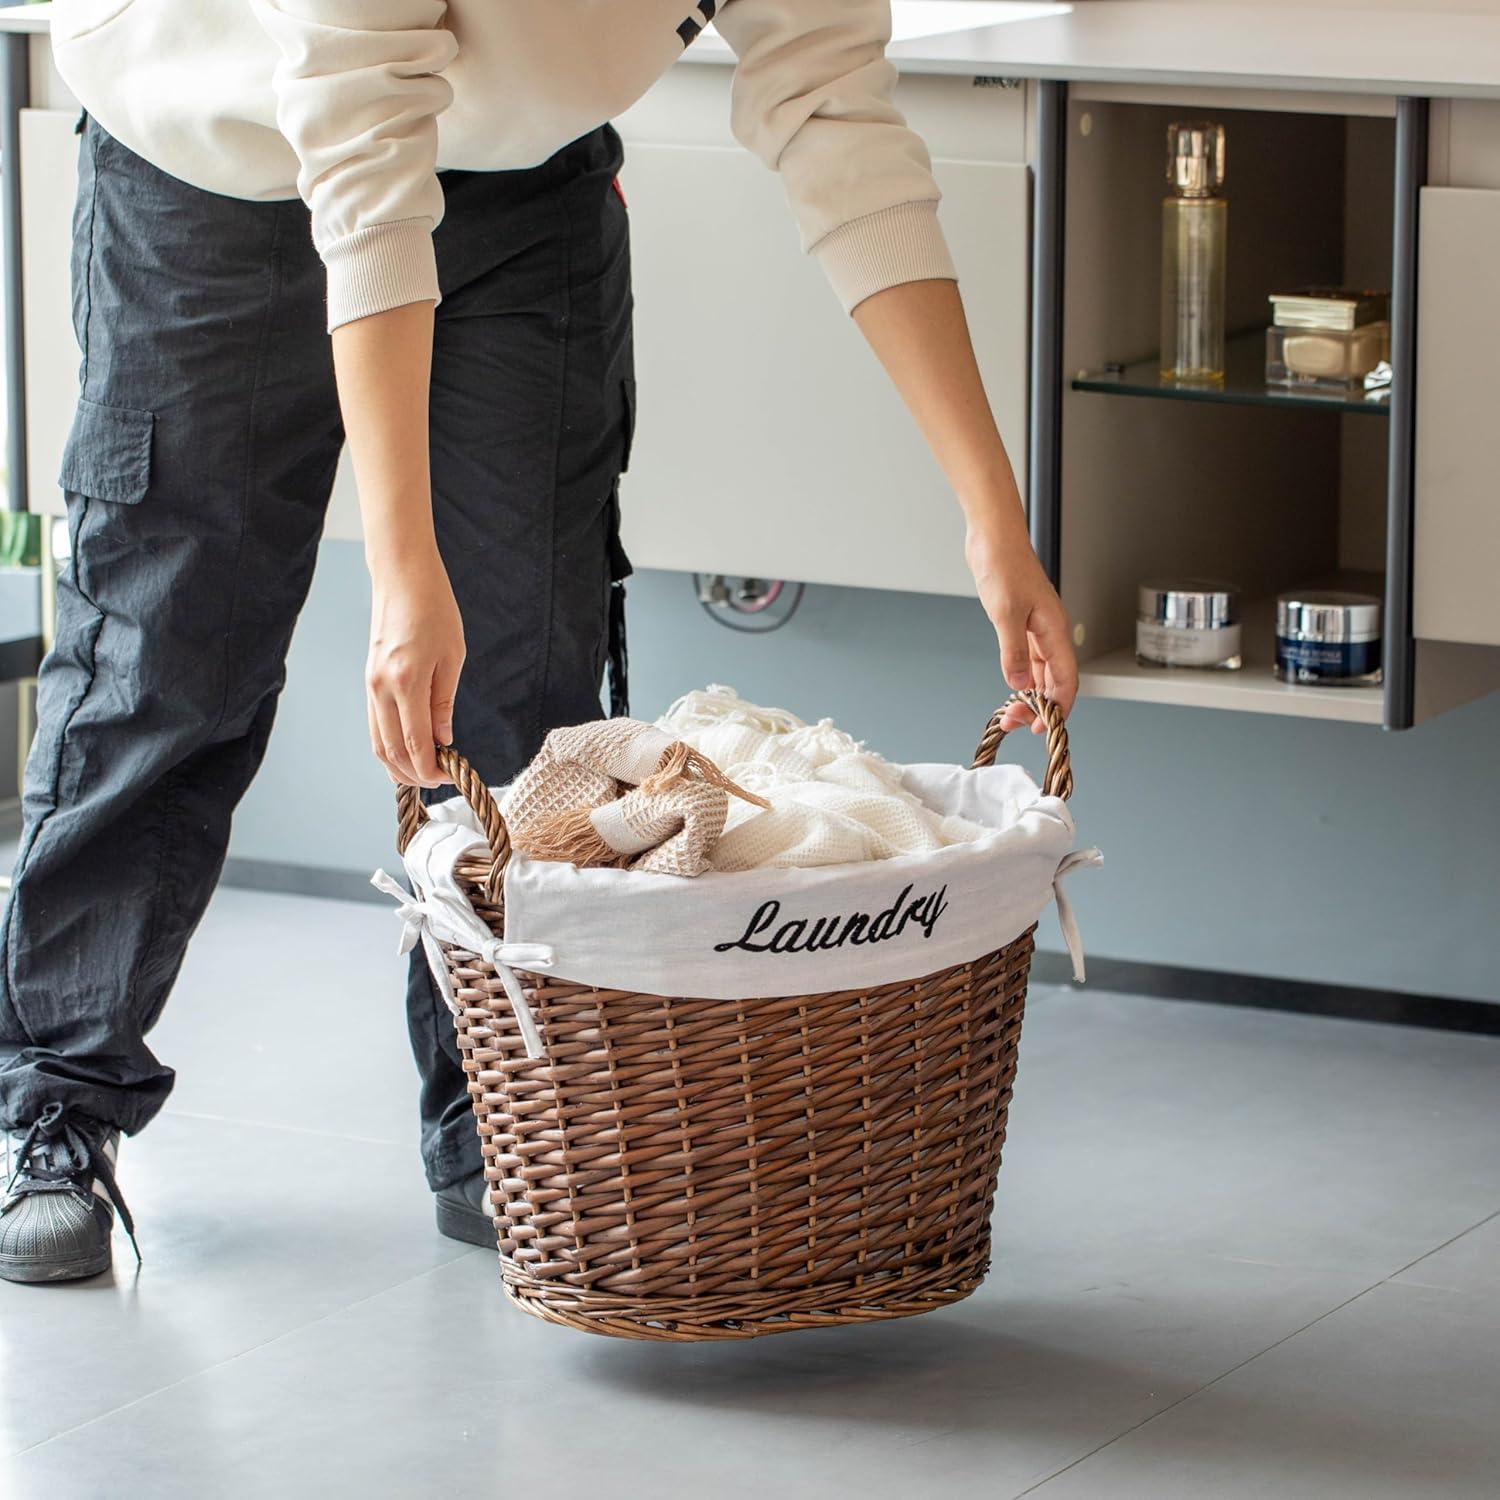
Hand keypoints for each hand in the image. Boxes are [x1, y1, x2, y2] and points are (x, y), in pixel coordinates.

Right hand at [366, 546, 464, 786]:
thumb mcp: (452, 657)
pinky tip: (406, 751)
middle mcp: (381, 689)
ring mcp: (370, 686)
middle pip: (391, 751)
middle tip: (440, 780)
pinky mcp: (368, 681)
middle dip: (415, 774)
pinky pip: (373, 725)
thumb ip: (444, 703)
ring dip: (397, 765)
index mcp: (407, 683)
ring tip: (423, 773)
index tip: (450, 776)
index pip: (415, 744)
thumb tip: (443, 740)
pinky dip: (388, 745)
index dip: (432, 769)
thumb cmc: (434, 610)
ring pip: (377, 742)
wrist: (402, 578)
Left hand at [966, 528, 1078, 734]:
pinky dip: (1022, 676)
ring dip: (1030, 694)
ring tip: (1011, 713)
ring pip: (1042, 671)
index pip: (1066, 679)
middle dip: (1040, 706)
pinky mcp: (1022, 623)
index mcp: (1054, 629)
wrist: (993, 537)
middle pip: (1055, 679)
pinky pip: (1029, 658)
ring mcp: (1037, 627)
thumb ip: (1014, 651)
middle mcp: (1050, 631)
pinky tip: (1012, 686)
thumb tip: (1020, 684)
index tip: (1042, 727)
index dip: (1058, 707)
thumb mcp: (1005, 612)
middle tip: (1016, 723)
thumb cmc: (1003, 564)